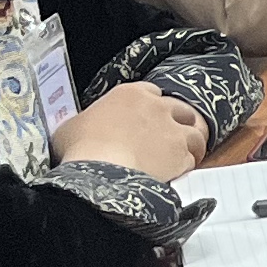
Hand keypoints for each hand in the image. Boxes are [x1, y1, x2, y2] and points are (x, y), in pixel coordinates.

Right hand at [57, 81, 205, 181]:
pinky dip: (186, 166)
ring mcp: (173, 130)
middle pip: (181, 110)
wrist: (98, 175)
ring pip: (195, 133)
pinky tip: (177, 174)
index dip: (151, 107)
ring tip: (182, 157)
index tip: (148, 120)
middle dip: (178, 123)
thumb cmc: (80, 149)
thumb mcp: (71, 128)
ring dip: (190, 145)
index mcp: (131, 94)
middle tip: (170, 139)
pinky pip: (192, 158)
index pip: (152, 92)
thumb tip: (82, 130)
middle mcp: (157, 107)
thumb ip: (85, 122)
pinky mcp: (181, 154)